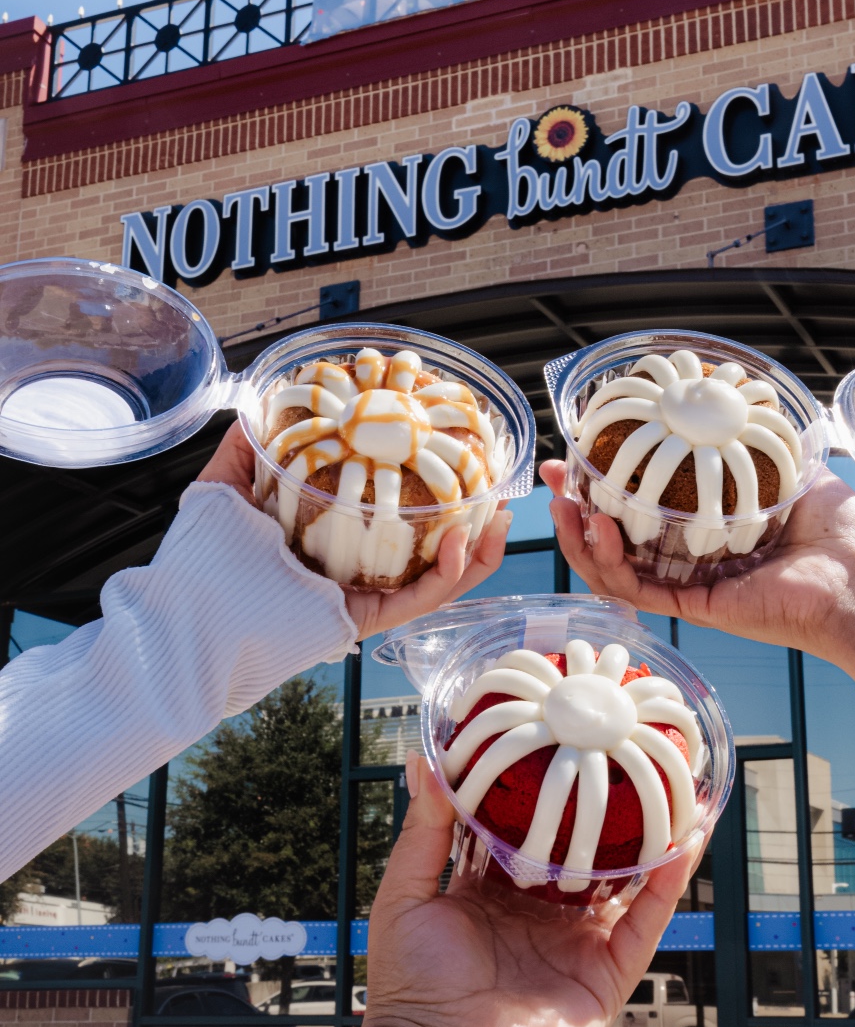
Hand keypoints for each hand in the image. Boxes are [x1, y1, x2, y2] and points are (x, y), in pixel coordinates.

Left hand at [198, 423, 513, 641]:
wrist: (184, 618)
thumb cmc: (200, 564)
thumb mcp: (224, 490)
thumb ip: (245, 450)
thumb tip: (257, 407)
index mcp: (332, 541)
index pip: (394, 518)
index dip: (431, 491)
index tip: (455, 457)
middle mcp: (356, 570)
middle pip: (430, 548)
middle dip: (472, 520)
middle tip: (495, 489)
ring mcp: (364, 596)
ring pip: (440, 577)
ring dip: (478, 547)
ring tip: (500, 513)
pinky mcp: (365, 618)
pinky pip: (420, 598)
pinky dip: (450, 572)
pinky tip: (462, 538)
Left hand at [358, 754, 707, 1026]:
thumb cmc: (410, 986)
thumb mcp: (406, 893)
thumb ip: (422, 830)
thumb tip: (426, 763)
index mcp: (497, 893)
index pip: (532, 830)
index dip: (550, 792)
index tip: (564, 746)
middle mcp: (543, 914)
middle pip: (587, 851)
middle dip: (608, 810)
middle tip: (626, 757)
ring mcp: (578, 943)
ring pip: (628, 881)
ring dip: (652, 838)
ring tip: (675, 788)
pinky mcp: (607, 973)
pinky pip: (646, 923)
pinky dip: (669, 884)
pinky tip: (685, 843)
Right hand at [539, 458, 854, 662]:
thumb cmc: (837, 534)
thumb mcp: (795, 469)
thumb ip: (766, 440)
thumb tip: (748, 397)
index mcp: (706, 530)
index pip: (641, 508)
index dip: (605, 483)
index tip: (580, 454)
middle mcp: (689, 561)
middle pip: (613, 539)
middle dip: (575, 510)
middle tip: (553, 480)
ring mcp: (687, 587)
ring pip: (611, 570)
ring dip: (579, 538)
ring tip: (563, 504)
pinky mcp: (692, 608)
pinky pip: (634, 590)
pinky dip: (606, 561)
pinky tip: (596, 526)